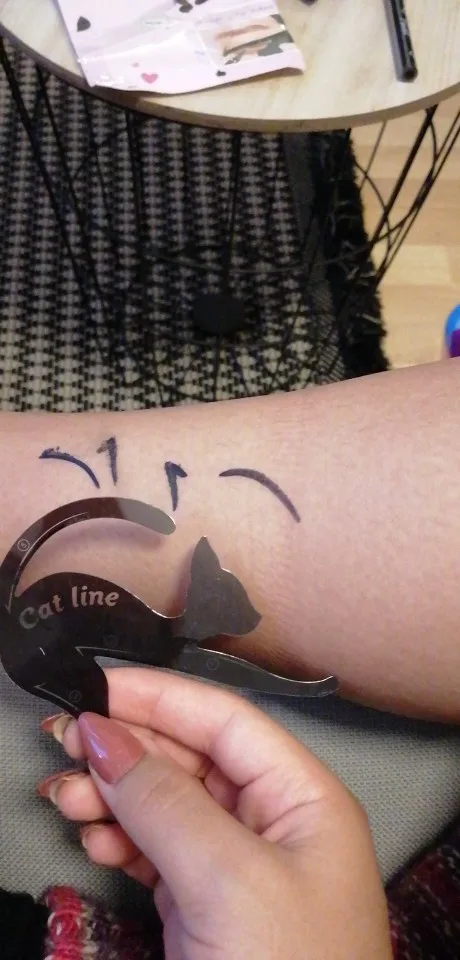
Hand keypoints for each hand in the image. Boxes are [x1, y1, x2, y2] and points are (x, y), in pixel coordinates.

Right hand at [39, 668, 390, 959]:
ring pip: (165, 803)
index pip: (226, 721)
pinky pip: (154, 849)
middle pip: (190, 758)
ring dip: (111, 794)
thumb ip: (165, 801)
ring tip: (60, 794)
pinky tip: (88, 833)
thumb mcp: (228, 879)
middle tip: (61, 737)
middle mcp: (272, 821)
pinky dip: (117, 837)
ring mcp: (235, 865)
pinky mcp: (203, 905)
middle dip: (125, 747)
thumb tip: (104, 733)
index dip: (161, 697)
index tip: (96, 687)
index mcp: (303, 797)